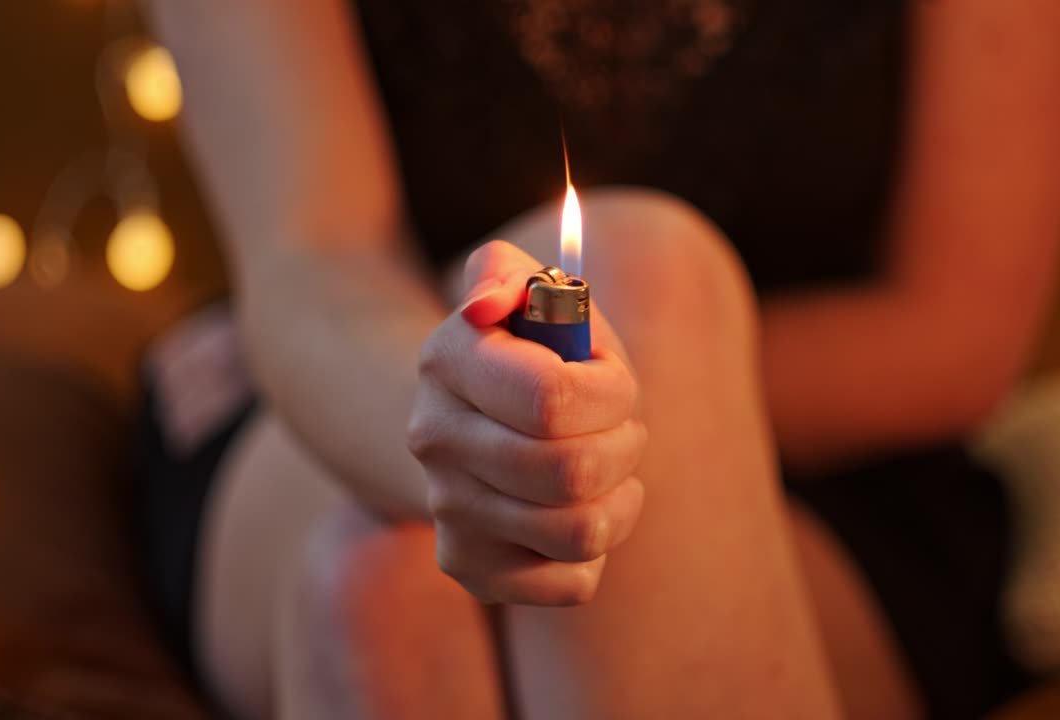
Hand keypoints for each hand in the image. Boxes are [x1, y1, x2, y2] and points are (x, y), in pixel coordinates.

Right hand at [407, 240, 645, 605]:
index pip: (554, 400)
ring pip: (581, 532)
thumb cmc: (527, 347)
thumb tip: (490, 303)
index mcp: (449, 361)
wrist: (468, 417)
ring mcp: (448, 510)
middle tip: (622, 430)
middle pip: (573, 473)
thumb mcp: (522, 289)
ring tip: (606, 469)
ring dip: (620, 497)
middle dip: (625, 446)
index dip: (613, 394)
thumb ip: (506, 272)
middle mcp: (434, 439)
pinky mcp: (470, 569)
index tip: (612, 383)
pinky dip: (598, 551)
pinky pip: (573, 583)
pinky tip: (578, 512)